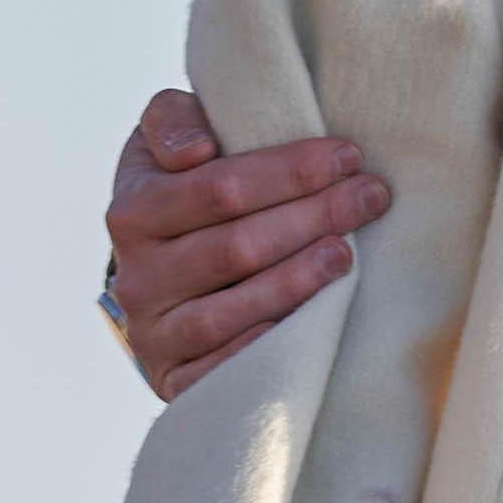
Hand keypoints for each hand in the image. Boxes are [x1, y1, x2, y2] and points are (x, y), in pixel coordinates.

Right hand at [105, 92, 387, 401]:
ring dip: (299, 281)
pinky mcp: (177, 380)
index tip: (348, 155)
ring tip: (347, 253)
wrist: (156, 286)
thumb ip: (171, 121)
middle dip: (313, 216)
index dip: (290, 171)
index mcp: (133, 212)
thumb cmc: (179, 201)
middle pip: (238, 247)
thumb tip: (196, 150)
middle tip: (370, 196)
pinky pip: (229, 369)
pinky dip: (273, 345)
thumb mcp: (161, 149)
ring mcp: (155, 334)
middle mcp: (137, 276)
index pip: (220, 189)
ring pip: (235, 310)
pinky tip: (316, 321)